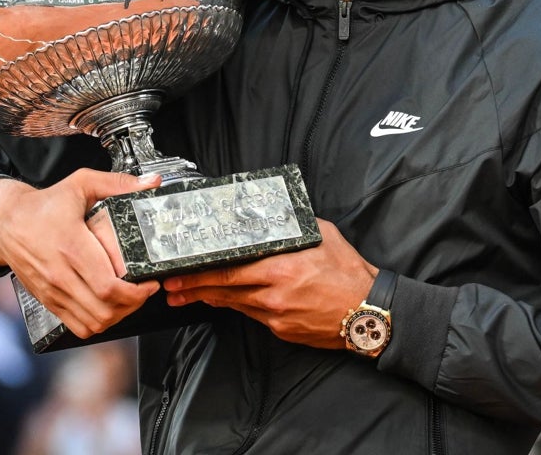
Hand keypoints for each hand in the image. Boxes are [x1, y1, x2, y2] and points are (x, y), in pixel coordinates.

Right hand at [0, 168, 161, 338]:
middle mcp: (61, 274)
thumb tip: (151, 183)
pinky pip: (77, 326)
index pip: (108, 286)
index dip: (136, 292)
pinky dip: (97, 323)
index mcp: (72, 246)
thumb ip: (117, 183)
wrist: (5, 222)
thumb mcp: (80, 184)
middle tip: (144, 290)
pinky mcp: (48, 300)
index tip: (150, 282)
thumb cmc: (43, 205)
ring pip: (93, 323)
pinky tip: (107, 307)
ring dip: (117, 316)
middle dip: (132, 305)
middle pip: (104, 309)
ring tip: (129, 300)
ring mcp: (53, 291)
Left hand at [162, 219, 375, 348]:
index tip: (181, 268)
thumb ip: (292, 226)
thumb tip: (273, 212)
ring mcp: (277, 315)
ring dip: (208, 298)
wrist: (370, 313)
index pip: (229, 269)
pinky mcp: (282, 329)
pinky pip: (253, 315)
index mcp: (280, 268)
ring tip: (185, 295)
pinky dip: (238, 306)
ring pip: (234, 304)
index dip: (200, 271)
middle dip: (193, 287)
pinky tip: (226, 301)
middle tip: (170, 286)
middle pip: (223, 290)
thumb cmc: (349, 272)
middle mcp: (274, 294)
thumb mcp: (321, 236)